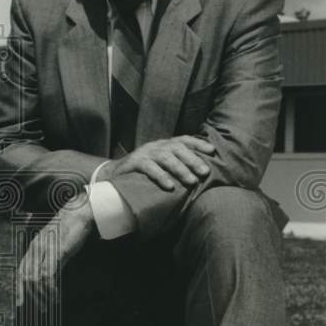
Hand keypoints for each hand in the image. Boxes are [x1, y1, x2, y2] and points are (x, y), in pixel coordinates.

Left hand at [16, 192, 93, 310]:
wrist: (79, 213)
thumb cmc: (69, 230)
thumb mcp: (55, 247)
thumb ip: (50, 260)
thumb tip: (48, 279)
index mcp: (33, 247)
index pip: (20, 271)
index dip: (19, 289)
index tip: (20, 304)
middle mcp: (36, 248)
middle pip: (26, 278)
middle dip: (31, 297)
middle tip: (41, 310)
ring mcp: (45, 250)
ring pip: (36, 279)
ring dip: (42, 295)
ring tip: (50, 304)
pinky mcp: (57, 251)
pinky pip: (49, 274)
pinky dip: (51, 288)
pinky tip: (55, 296)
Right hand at [99, 136, 215, 191]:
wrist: (114, 174)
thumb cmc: (143, 172)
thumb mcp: (160, 165)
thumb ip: (176, 165)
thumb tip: (200, 173)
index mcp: (164, 145)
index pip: (183, 139)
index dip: (198, 143)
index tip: (211, 151)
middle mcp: (156, 146)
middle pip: (177, 148)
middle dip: (193, 159)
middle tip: (205, 172)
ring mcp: (145, 153)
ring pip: (165, 157)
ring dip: (181, 169)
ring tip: (192, 181)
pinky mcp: (134, 163)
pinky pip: (149, 168)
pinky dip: (161, 176)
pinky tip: (170, 186)